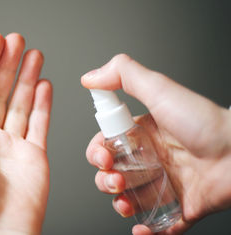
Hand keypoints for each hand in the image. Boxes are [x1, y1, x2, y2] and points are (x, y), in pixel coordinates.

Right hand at [81, 54, 230, 234]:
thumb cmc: (204, 123)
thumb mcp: (160, 90)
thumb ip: (124, 75)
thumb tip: (90, 78)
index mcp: (143, 134)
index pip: (107, 145)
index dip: (98, 153)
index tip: (103, 157)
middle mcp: (152, 159)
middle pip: (114, 174)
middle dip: (106, 180)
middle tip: (115, 179)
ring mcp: (166, 183)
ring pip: (131, 199)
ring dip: (121, 204)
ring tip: (126, 203)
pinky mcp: (184, 206)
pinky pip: (160, 223)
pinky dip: (148, 229)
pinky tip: (142, 227)